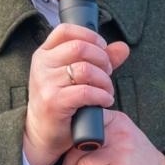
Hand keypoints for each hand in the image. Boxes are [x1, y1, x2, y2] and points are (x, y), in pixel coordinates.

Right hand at [23, 24, 131, 164]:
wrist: (43, 134)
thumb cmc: (61, 102)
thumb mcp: (76, 77)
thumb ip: (99, 59)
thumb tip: (123, 47)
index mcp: (44, 54)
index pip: (65, 30)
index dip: (90, 36)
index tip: (103, 49)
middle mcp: (42, 65)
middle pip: (80, 48)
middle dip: (102, 59)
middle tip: (108, 73)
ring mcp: (45, 83)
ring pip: (86, 70)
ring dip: (104, 80)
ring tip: (107, 91)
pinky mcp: (54, 102)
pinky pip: (86, 92)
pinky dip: (102, 95)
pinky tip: (105, 101)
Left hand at [60, 110, 164, 164]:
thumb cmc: (140, 163)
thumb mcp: (124, 138)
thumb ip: (103, 133)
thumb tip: (70, 139)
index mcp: (117, 121)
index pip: (83, 124)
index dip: (69, 143)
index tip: (66, 156)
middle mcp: (119, 133)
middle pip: (78, 145)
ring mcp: (121, 153)